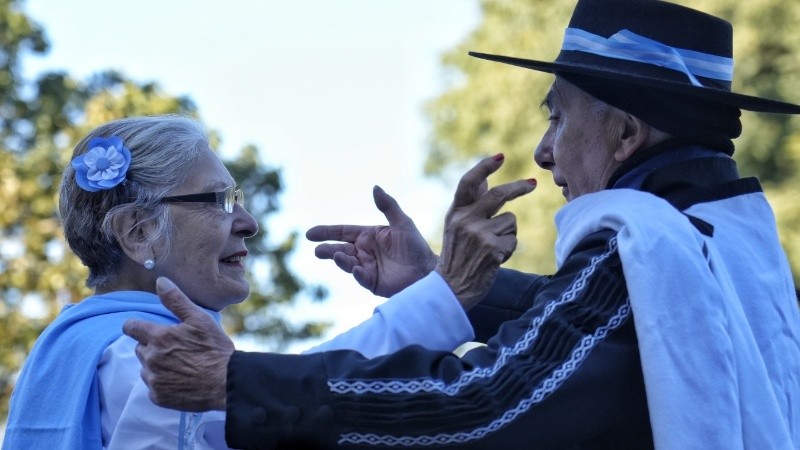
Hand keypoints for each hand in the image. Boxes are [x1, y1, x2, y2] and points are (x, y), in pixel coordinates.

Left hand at [122, 277, 233, 411]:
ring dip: (156, 365)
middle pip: (139, 348)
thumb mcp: (199, 319)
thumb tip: (160, 281)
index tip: (142, 327)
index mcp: (158, 337)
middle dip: (151, 346)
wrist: (226, 382)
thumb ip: (176, 300)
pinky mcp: (158, 397)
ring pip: (145, 368)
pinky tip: (180, 380)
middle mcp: (151, 358)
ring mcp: (153, 379)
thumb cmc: (215, 349)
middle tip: (174, 348)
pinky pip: (153, 387)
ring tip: (179, 365)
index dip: (136, 326)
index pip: (131, 327)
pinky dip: (163, 383)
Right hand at [306, 185, 437, 296]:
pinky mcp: (372, 283)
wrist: (428, 271)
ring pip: (348, 263)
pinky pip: (361, 278)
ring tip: (337, 256)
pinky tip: (356, 270)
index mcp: (368, 236)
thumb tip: (375, 187)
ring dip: (341, 260)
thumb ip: (388, 206)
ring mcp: (367, 268)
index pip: (343, 232)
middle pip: (340, 248)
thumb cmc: (416, 246)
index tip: (310, 234)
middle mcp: (364, 252)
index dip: (326, 232)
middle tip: (317, 251)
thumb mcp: (402, 223)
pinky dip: (357, 274)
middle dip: (328, 250)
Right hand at [436, 154, 535, 309]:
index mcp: (455, 212)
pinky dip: (509, 249)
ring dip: (508, 234)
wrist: (451, 289)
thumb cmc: (456, 256)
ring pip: (510, 221)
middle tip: (533, 183)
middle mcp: (465, 220)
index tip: (501, 156)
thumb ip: (471, 202)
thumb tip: (485, 178)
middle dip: (518, 187)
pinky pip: (513, 240)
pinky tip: (494, 259)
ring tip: (491, 249)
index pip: (469, 182)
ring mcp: (479, 234)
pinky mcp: (492, 249)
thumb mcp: (456, 226)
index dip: (485, 166)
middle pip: (498, 195)